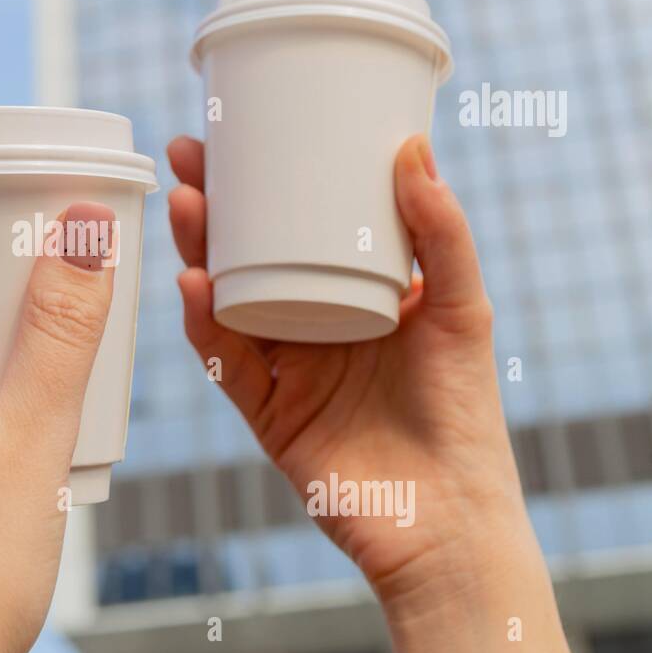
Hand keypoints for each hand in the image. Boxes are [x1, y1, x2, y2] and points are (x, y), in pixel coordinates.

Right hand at [168, 134, 573, 652]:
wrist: (447, 519)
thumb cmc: (465, 413)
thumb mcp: (463, 309)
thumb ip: (443, 233)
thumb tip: (413, 146)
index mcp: (356, 294)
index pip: (299, 224)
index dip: (265, 180)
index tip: (238, 133)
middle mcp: (312, 324)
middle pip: (247, 255)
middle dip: (213, 205)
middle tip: (189, 157)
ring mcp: (284, 368)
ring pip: (225, 299)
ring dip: (197, 252)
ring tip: (186, 206)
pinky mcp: (265, 412)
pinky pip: (224, 362)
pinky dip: (204, 324)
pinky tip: (191, 286)